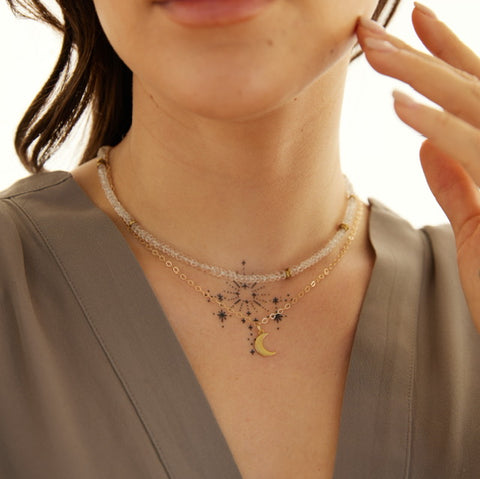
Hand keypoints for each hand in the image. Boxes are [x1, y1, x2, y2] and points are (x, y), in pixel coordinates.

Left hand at [356, 3, 479, 330]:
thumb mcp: (474, 223)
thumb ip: (455, 179)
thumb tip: (424, 141)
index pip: (477, 91)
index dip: (444, 54)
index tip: (410, 26)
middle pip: (473, 88)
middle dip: (421, 53)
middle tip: (371, 27)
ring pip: (472, 106)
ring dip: (418, 75)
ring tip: (374, 51)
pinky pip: (473, 151)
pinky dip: (437, 125)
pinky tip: (399, 105)